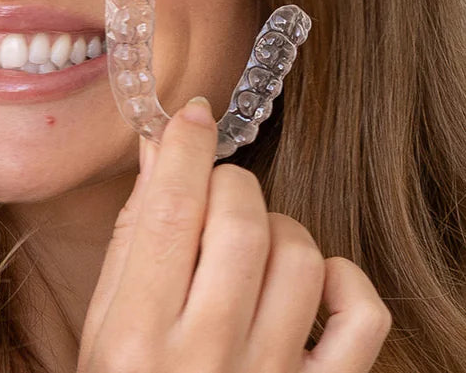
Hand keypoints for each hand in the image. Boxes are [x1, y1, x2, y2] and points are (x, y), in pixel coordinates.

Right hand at [78, 97, 390, 372]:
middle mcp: (205, 359)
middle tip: (214, 198)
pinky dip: (342, 283)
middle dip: (229, 187)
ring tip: (254, 252)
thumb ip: (133, 244)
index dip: (185, 148)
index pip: (171, 211)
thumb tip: (163, 153)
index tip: (191, 117)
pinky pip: (361, 316)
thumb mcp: (104, 331)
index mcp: (137, 340)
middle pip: (242, 221)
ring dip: (280, 232)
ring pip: (301, 256)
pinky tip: (310, 286)